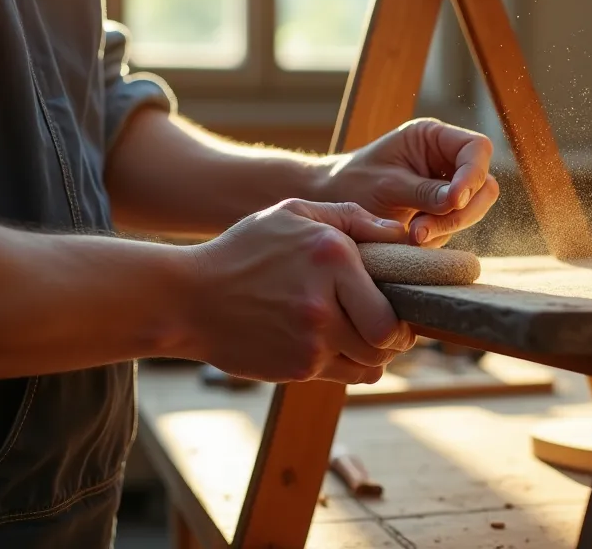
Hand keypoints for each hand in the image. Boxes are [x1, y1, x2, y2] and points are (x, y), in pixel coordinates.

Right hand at [184, 199, 415, 383]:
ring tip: (357, 336)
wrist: (188, 298)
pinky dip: (344, 365)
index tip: (400, 307)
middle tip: (386, 328)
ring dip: (370, 354)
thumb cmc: (245, 251)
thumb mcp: (294, 214)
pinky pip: (343, 376)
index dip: (404, 311)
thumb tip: (401, 234)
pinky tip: (329, 345)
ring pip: (369, 364)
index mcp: (332, 257)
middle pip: (387, 340)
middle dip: (393, 339)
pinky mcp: (296, 369)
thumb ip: (351, 218)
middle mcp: (325, 302)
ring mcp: (310, 341)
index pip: (393, 301)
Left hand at [322, 118, 499, 247]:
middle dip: (461, 210)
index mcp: (434, 138)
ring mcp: (446, 189)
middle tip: (425, 229)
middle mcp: (446, 161)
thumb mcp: (386, 184)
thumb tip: (458, 202)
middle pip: (483, 184)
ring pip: (472, 210)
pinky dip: (436, 238)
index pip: (477, 150)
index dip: (473, 174)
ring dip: (447, 227)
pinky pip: (454, 228)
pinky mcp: (440, 214)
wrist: (329, 205)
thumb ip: (424, 192)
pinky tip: (409, 239)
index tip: (454, 200)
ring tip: (412, 237)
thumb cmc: (353, 183)